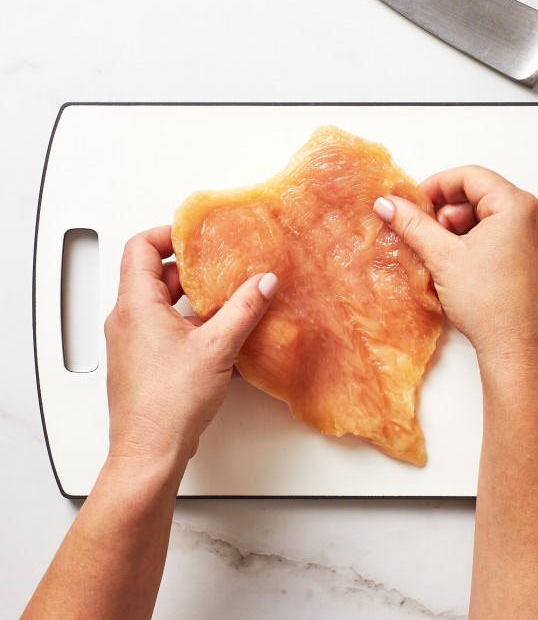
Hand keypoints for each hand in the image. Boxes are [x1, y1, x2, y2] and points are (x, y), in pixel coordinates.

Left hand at [104, 226, 277, 470]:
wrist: (150, 452)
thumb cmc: (168, 404)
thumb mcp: (217, 348)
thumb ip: (244, 310)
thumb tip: (262, 284)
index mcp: (136, 305)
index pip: (140, 247)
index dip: (167, 234)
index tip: (195, 235)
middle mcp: (126, 320)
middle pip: (151, 274)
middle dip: (187, 268)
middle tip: (216, 266)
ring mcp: (130, 342)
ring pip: (157, 303)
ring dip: (188, 298)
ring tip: (220, 300)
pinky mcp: (140, 361)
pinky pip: (160, 328)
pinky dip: (184, 322)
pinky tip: (213, 335)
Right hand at [373, 166, 537, 369]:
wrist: (519, 353)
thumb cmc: (491, 308)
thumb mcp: (442, 258)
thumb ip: (412, 224)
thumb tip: (389, 205)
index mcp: (521, 207)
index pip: (471, 177)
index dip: (437, 186)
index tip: (417, 203)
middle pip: (487, 197)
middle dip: (453, 213)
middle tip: (432, 236)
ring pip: (501, 219)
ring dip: (471, 230)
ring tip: (452, 257)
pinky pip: (518, 237)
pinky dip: (492, 244)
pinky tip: (474, 268)